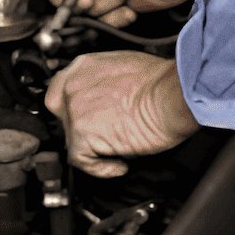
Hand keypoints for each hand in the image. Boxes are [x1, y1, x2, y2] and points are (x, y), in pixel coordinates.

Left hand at [45, 51, 198, 176]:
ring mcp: (75, 111)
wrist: (173, 96)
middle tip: (104, 136)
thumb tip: (111, 97)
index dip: (74, 107)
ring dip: (96, 148)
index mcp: (84, 66)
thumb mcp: (128, 66)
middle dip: (80, 128)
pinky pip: (82, 161)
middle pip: (62, 115)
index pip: (61, 89)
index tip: (87, 117)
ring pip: (73, 139)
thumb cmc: (163, 82)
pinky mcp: (81, 136)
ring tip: (122, 148)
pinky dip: (102, 168)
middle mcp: (73, 86)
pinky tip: (121, 164)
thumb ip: (108, 80)